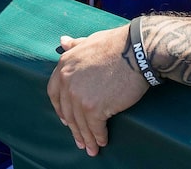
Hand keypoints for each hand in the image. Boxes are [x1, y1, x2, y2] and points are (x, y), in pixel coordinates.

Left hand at [47, 25, 149, 156]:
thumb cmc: (116, 44)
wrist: (136, 51)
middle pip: (68, 111)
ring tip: (91, 148)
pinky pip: (95, 128)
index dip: (60, 108)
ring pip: (80, 123)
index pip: (54, 93)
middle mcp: (67, 81)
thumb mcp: (90, 41)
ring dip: (86, 138)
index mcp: (64, 65)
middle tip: (79, 140)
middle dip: (74, 128)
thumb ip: (74, 45)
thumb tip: (62, 42)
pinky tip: (102, 142)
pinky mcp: (94, 108)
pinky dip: (98, 137)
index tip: (65, 119)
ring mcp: (79, 96)